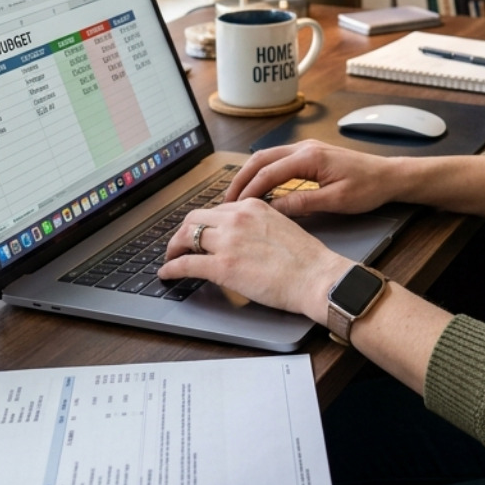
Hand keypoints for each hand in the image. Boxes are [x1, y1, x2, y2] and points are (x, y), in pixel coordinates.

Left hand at [158, 198, 351, 321]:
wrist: (316, 277)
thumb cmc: (307, 259)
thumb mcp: (281, 227)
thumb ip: (259, 226)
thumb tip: (244, 239)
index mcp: (253, 206)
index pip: (216, 210)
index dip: (204, 224)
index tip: (200, 234)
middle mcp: (237, 218)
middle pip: (194, 218)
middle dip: (183, 232)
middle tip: (180, 244)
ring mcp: (228, 241)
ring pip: (185, 237)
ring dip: (173, 248)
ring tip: (171, 258)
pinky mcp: (222, 266)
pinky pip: (186, 264)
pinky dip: (171, 268)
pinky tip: (167, 273)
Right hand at [227, 140, 401, 217]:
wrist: (389, 175)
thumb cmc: (369, 187)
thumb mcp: (336, 201)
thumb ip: (303, 203)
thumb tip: (274, 209)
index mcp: (310, 157)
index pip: (269, 172)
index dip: (249, 191)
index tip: (235, 208)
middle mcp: (305, 148)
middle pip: (261, 160)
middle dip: (241, 180)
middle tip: (226, 202)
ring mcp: (307, 149)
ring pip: (267, 158)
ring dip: (250, 175)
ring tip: (237, 196)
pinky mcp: (310, 155)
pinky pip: (279, 161)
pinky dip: (263, 173)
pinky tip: (258, 188)